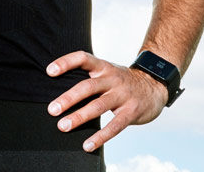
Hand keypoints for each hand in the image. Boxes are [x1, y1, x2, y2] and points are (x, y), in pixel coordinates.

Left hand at [46, 50, 167, 151]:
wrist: (154, 85)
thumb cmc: (121, 81)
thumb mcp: (107, 72)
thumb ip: (89, 78)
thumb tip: (60, 92)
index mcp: (103, 67)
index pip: (83, 58)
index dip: (66, 62)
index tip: (49, 71)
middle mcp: (112, 78)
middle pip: (87, 86)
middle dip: (68, 98)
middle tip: (52, 109)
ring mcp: (122, 95)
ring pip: (98, 106)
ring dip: (79, 117)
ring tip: (63, 126)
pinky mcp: (131, 111)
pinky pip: (114, 126)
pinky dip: (100, 137)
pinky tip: (87, 145)